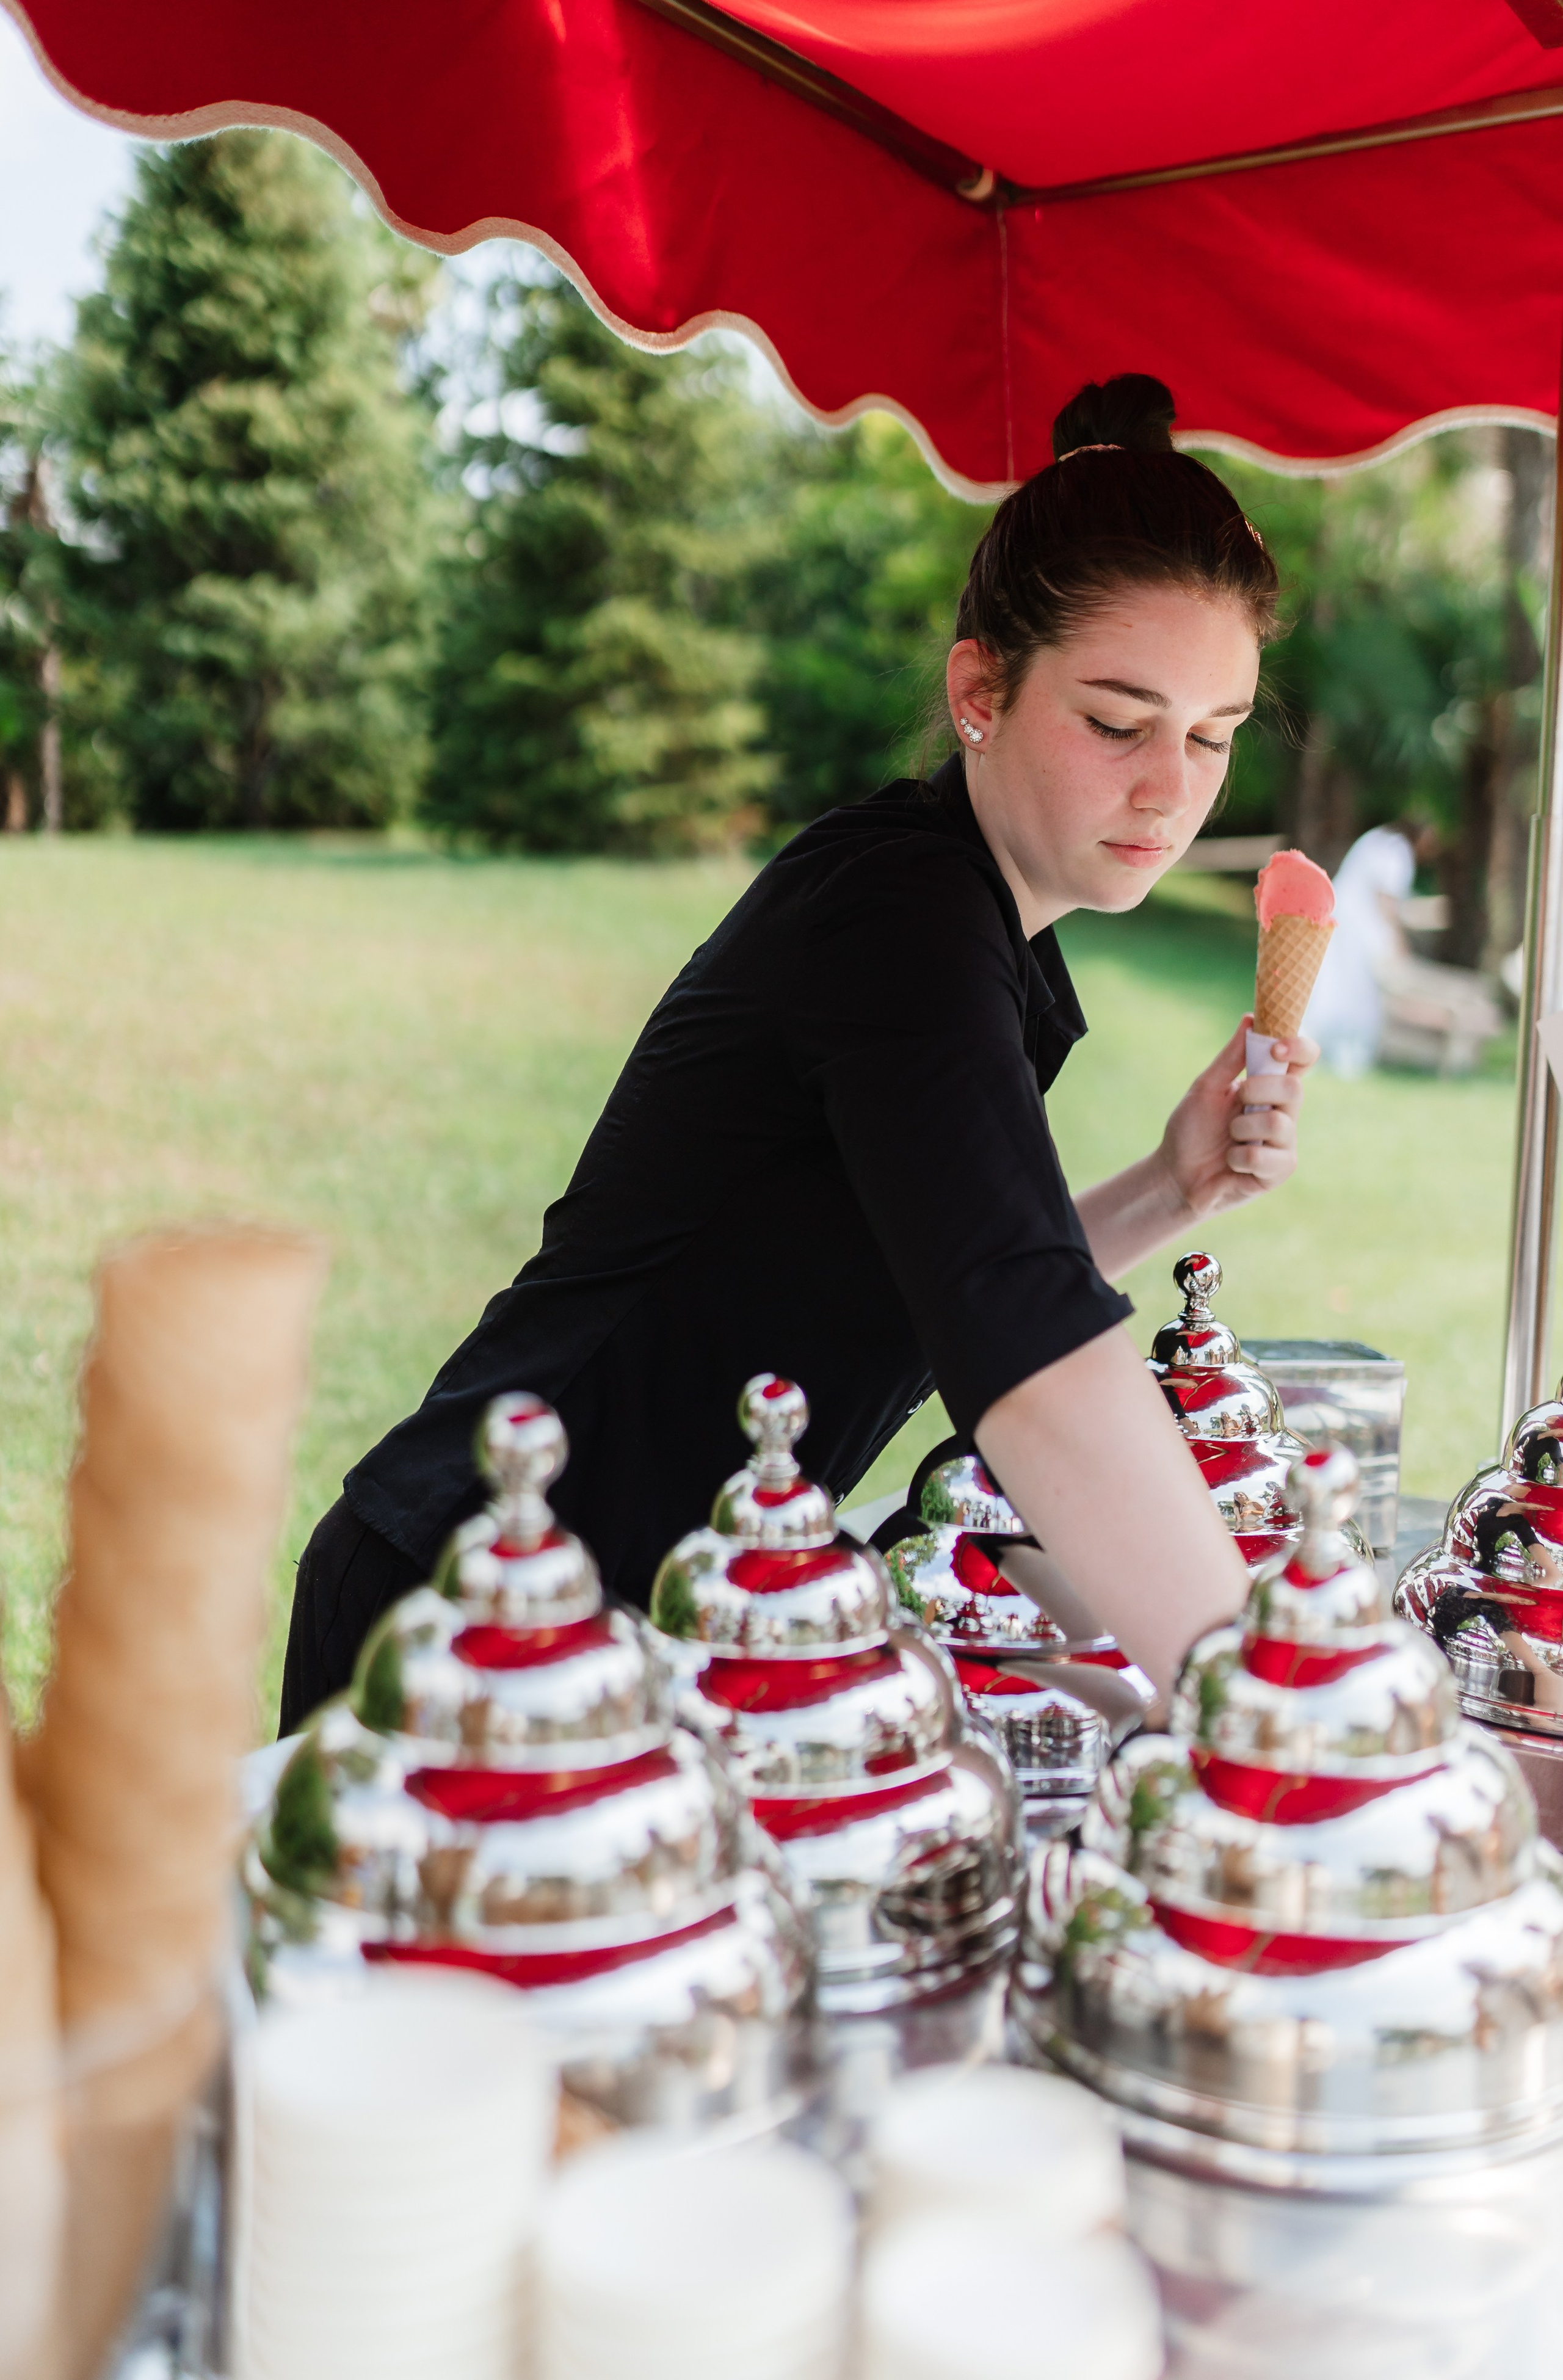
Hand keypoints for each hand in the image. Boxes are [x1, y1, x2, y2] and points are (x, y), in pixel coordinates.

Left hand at [1156, 1013, 1317, 1220]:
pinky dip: (1238, 1157)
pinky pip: (1264, 1156)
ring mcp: (1284, 1142)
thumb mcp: (1206, 1088)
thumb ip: (1230, 1058)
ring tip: (1228, 1138)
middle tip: (1237, 1100)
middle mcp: (1284, 1112)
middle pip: (1294, 1088)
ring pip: (1278, 1123)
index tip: (1275, 1047)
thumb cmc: (1191, 1130)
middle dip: (1258, 1091)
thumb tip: (1250, 1018)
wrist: (1176, 1174)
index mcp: (1269, 1086)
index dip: (1299, 1048)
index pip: (1303, 1060)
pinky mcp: (1279, 1170)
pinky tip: (1231, 1162)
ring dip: (1241, 1128)